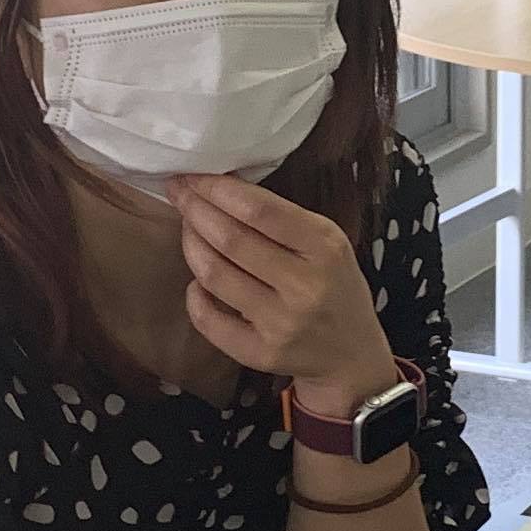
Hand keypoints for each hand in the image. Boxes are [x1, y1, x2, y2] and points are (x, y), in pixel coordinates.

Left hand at [170, 172, 394, 410]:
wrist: (352, 354)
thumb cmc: (334, 287)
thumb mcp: (328, 244)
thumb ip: (283, 219)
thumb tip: (221, 188)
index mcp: (325, 247)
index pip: (260, 210)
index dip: (217, 189)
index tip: (192, 176)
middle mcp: (304, 286)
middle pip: (231, 239)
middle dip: (195, 210)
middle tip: (179, 194)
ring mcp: (281, 323)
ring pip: (214, 275)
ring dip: (191, 245)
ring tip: (187, 229)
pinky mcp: (261, 353)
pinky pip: (209, 320)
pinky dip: (194, 296)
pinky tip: (197, 282)